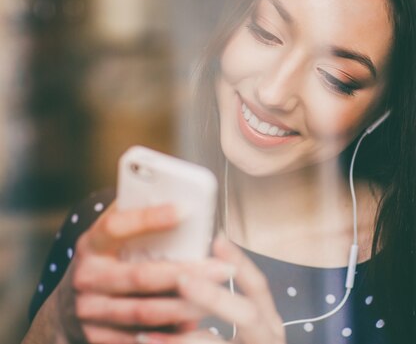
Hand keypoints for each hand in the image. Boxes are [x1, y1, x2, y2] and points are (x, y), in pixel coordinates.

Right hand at [56, 202, 235, 343]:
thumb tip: (188, 209)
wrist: (67, 305)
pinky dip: (169, 333)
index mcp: (92, 243)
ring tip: (217, 298)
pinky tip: (195, 322)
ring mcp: (89, 310)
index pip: (117, 226)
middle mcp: (87, 277)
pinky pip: (138, 338)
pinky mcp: (96, 337)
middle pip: (141, 276)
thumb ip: (140, 221)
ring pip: (144, 312)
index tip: (187, 209)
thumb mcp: (113, 236)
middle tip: (223, 268)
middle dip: (188, 273)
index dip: (150, 218)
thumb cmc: (107, 259)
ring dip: (185, 307)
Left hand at [132, 235, 285, 343]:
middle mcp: (269, 340)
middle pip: (247, 315)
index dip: (240, 263)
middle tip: (180, 279)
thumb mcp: (242, 332)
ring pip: (215, 343)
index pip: (259, 288)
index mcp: (269, 325)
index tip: (216, 239)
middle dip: (213, 296)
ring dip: (182, 340)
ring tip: (145, 336)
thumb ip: (224, 309)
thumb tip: (188, 273)